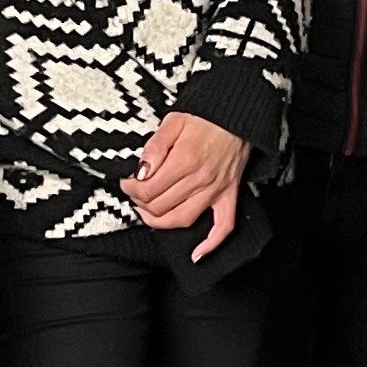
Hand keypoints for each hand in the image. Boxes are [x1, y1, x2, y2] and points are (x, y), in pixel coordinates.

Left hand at [123, 112, 251, 260]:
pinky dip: (211, 243)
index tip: (127, 183)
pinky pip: (223, 226)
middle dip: (142, 204)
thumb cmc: (207, 116)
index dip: (131, 189)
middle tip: (136, 195)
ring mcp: (216, 190)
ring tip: (150, 216)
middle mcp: (200, 179)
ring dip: (161, 223)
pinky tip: (197, 254)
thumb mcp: (173, 121)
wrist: (239, 113)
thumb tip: (141, 172)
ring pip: (183, 219)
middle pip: (161, 207)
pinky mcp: (229, 194)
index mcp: (184, 160)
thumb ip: (154, 147)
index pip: (148, 189)